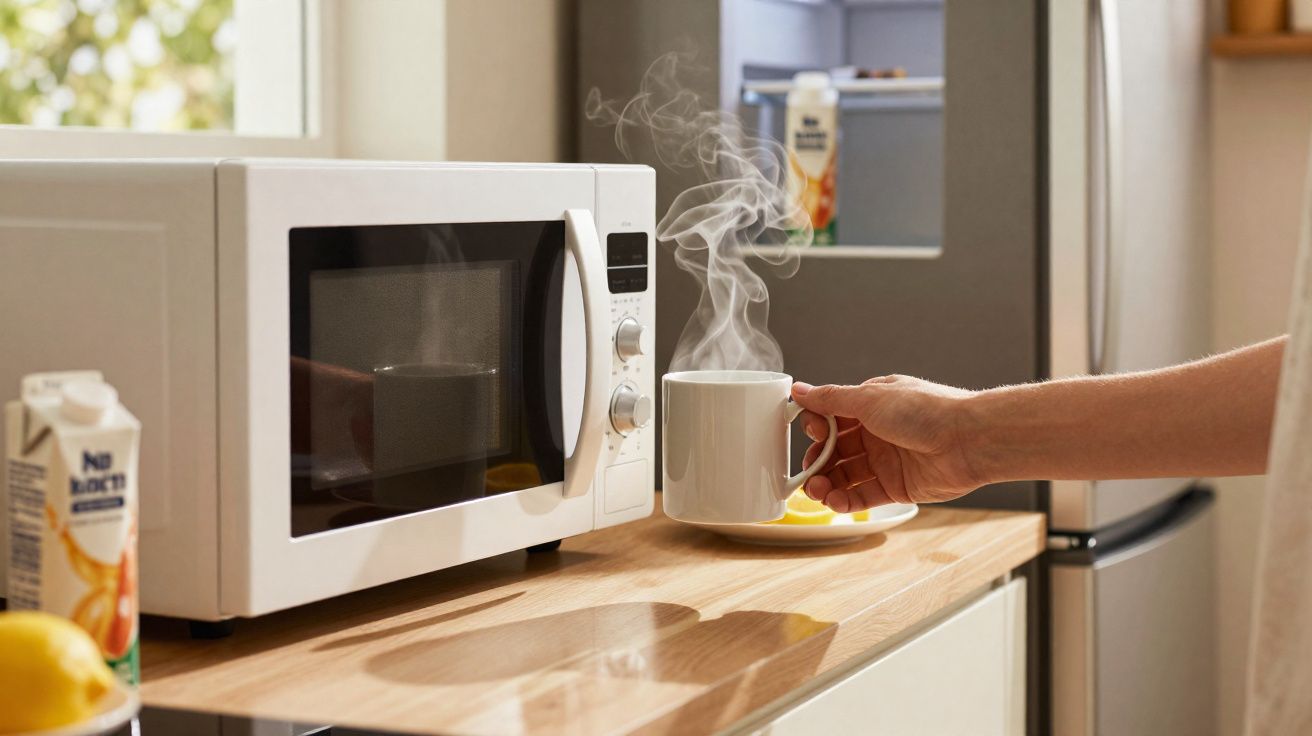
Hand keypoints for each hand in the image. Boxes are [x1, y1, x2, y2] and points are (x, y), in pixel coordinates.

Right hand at [792, 376, 983, 511]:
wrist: (969, 439)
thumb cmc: (927, 410)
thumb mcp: (870, 398)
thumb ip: (831, 399)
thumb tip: (800, 390)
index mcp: (870, 405)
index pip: (830, 418)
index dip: (816, 428)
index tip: (812, 434)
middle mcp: (876, 432)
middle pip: (834, 450)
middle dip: (817, 462)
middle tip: (807, 473)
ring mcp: (886, 461)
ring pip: (845, 475)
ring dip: (826, 484)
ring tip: (817, 491)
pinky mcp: (896, 487)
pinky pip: (862, 496)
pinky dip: (845, 500)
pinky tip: (835, 502)